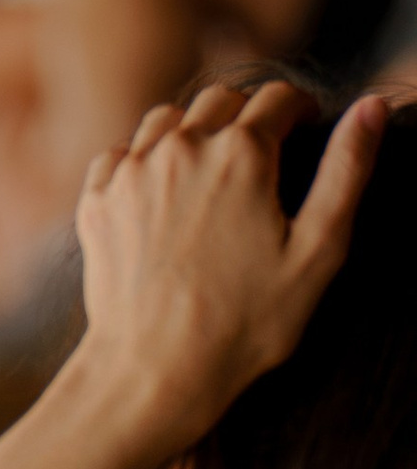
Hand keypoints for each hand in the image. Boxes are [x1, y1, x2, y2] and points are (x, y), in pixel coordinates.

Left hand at [70, 80, 386, 466]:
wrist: (153, 370)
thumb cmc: (246, 321)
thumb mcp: (318, 250)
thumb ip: (347, 170)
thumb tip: (372, 107)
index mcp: (242, 153)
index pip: (279, 98)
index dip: (301, 109)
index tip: (306, 129)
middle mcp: (181, 147)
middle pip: (221, 100)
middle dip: (248, 116)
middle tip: (263, 153)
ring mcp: (131, 171)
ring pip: (167, 120)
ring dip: (194, 131)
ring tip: (212, 172)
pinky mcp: (96, 199)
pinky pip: (121, 153)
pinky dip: (144, 160)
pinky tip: (161, 194)